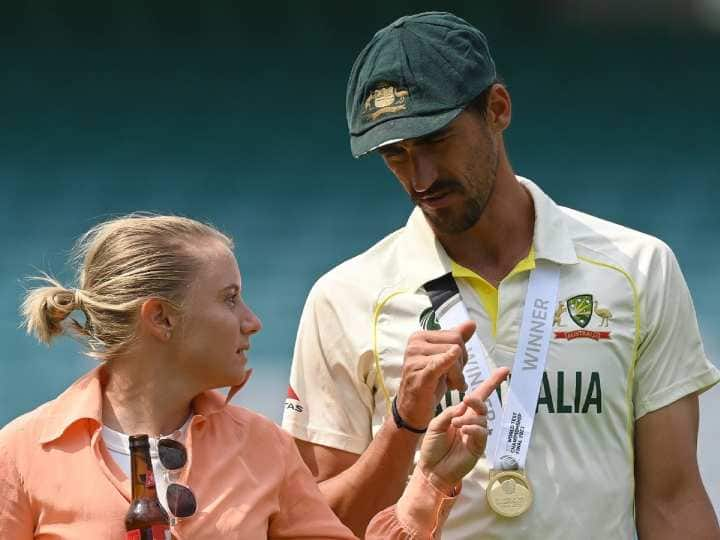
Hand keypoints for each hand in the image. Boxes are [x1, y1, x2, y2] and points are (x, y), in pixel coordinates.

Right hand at [395, 320, 476, 428]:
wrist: (413, 409)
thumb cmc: (430, 382)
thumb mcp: (444, 359)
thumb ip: (456, 340)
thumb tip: (471, 323)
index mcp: (419, 337)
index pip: (455, 335)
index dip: (462, 353)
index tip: (457, 368)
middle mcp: (414, 345)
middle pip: (455, 345)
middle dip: (462, 364)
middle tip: (456, 380)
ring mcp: (414, 360)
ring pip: (452, 357)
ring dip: (458, 376)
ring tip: (453, 386)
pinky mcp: (418, 376)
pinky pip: (438, 365)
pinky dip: (448, 363)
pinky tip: (456, 373)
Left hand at [418, 367, 509, 491]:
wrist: (431, 469)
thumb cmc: (433, 446)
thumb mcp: (436, 424)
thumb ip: (450, 413)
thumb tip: (465, 405)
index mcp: (462, 414)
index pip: (479, 396)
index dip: (492, 383)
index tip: (505, 371)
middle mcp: (472, 422)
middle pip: (483, 405)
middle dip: (477, 400)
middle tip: (466, 399)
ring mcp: (476, 435)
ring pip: (483, 419)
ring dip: (470, 418)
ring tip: (456, 424)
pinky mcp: (478, 447)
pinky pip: (482, 433)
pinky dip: (473, 428)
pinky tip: (463, 430)